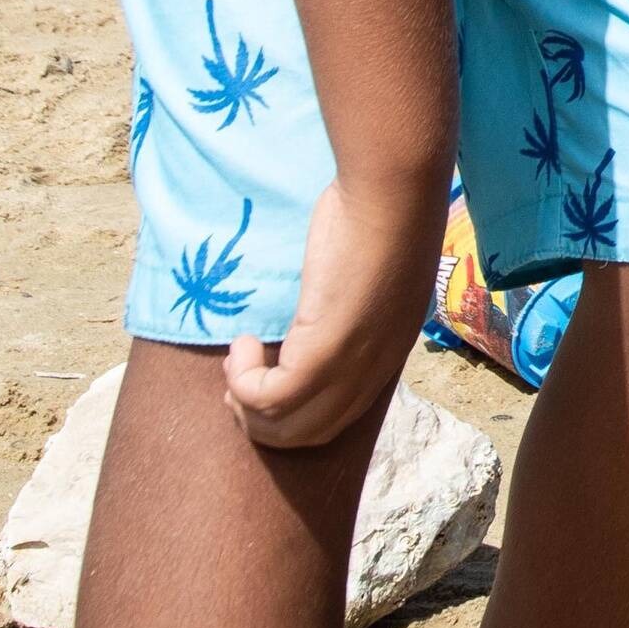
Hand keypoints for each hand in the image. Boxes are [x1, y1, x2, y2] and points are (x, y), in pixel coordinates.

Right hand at [223, 168, 443, 450]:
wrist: (392, 193)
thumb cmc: (380, 216)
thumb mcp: (369, 276)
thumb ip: (352, 305)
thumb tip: (326, 308)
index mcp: (386, 357)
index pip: (337, 418)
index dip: (294, 414)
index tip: (264, 383)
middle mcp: (373, 374)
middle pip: (309, 434)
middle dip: (262, 422)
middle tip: (237, 388)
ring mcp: (352, 369)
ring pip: (287, 427)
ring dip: (246, 405)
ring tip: (236, 366)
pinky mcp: (326, 353)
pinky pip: (271, 398)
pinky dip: (243, 382)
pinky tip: (240, 342)